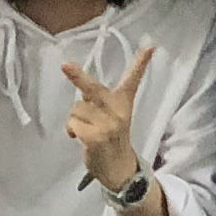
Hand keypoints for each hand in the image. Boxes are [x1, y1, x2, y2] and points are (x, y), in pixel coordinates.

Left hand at [59, 43, 158, 197]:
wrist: (119, 170)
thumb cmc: (113, 139)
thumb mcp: (114, 117)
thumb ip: (101, 102)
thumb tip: (81, 94)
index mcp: (124, 103)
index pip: (133, 79)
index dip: (141, 62)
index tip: (150, 46)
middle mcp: (118, 112)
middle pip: (93, 89)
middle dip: (77, 77)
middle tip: (65, 65)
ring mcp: (107, 125)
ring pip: (76, 109)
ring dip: (74, 118)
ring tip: (84, 129)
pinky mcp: (96, 138)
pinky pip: (72, 125)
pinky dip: (71, 130)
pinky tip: (78, 138)